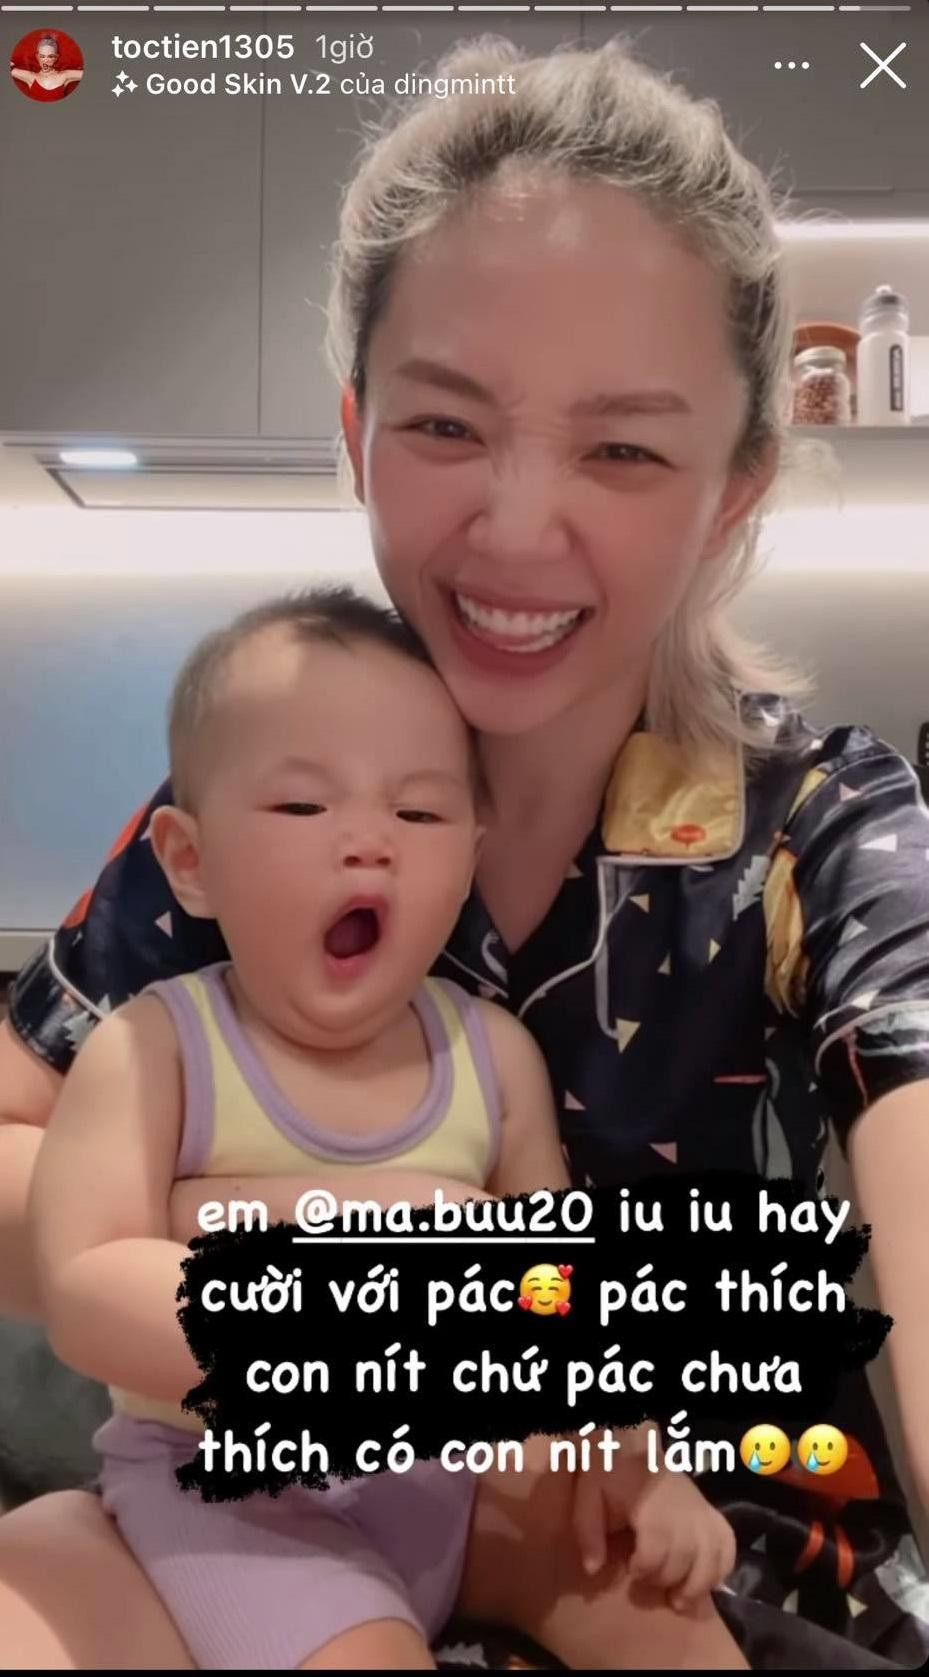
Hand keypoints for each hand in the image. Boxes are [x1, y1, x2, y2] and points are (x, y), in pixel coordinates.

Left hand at [572, 1447, 735, 1609]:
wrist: (636, 1444)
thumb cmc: (610, 1472)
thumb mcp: (589, 1495)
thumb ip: (588, 1531)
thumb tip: (592, 1569)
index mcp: (652, 1509)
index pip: (656, 1552)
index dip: (644, 1569)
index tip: (632, 1568)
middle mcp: (684, 1514)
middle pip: (685, 1559)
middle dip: (667, 1580)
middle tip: (648, 1582)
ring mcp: (701, 1513)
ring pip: (712, 1557)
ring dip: (698, 1585)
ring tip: (679, 1600)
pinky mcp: (711, 1514)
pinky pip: (727, 1544)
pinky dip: (722, 1566)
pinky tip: (707, 1581)